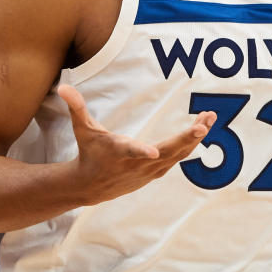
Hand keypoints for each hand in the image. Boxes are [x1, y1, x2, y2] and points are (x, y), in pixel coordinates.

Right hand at [58, 84, 215, 204]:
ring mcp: (150, 170)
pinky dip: (191, 143)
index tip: (154, 152)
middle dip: (186, 138)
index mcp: (119, 152)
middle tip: (204, 124)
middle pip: (167, 152)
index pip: (131, 152)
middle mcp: (138, 164)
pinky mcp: (157, 171)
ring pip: (178, 154)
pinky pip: (178, 156)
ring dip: (195, 137)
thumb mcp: (82, 129)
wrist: (92, 185)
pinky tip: (203, 128)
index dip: (142, 153)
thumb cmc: (89, 152)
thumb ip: (76, 106)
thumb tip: (62, 85)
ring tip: (209, 117)